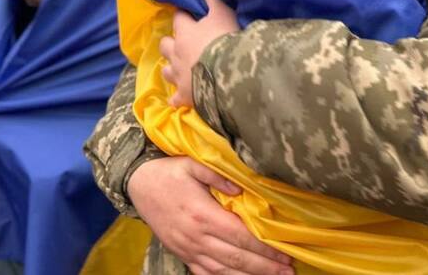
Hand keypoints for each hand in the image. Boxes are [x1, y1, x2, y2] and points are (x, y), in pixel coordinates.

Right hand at [128, 157, 292, 274]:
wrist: (138, 184)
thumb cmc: (169, 172)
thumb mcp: (192, 164)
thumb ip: (217, 175)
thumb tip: (241, 190)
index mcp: (203, 215)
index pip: (241, 237)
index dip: (265, 248)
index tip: (285, 253)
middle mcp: (196, 237)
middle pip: (237, 258)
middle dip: (265, 267)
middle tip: (289, 271)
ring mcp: (188, 249)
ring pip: (223, 271)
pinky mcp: (182, 254)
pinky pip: (205, 274)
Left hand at [161, 0, 238, 106]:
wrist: (228, 73)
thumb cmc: (225, 39)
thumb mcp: (223, 14)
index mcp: (185, 32)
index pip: (179, 18)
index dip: (183, 16)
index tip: (188, 14)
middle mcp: (177, 53)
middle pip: (165, 45)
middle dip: (170, 43)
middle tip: (180, 43)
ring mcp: (178, 75)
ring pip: (166, 70)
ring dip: (170, 68)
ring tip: (178, 69)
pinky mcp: (184, 96)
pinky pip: (175, 99)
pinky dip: (177, 98)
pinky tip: (179, 99)